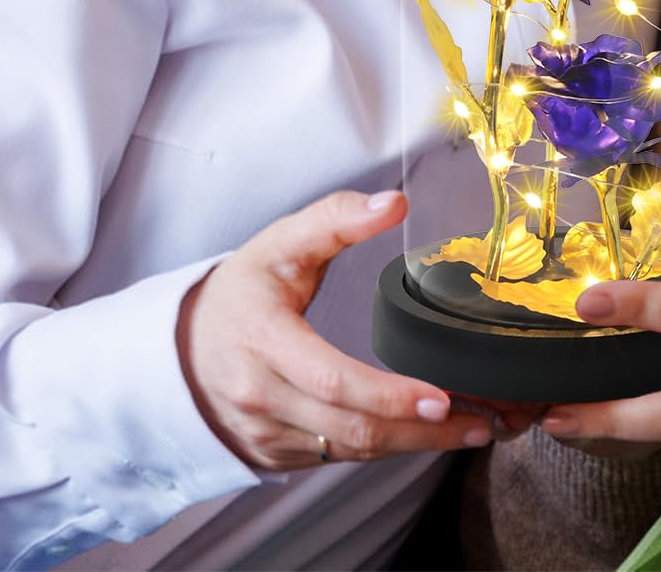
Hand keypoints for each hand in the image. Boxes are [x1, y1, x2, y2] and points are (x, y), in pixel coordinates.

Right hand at [178, 188, 536, 469]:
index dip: (387, 394)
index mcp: (262, 342)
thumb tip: (396, 203)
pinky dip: (387, 448)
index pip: (331, 379)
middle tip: (482, 423)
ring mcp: (266, 433)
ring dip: (415, 446)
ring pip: (350, 450)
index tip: (439, 397)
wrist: (179, 348)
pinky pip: (338, 457)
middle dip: (421, 431)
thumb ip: (336, 218)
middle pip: (350, 428)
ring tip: (474, 430)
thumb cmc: (240, 290)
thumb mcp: (279, 242)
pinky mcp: (276, 454)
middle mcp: (261, 398)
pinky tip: (429, 435)